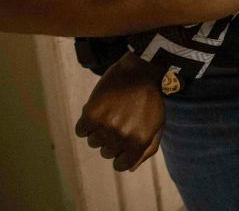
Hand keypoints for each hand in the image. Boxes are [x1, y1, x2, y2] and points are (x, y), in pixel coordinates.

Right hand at [75, 52, 164, 171]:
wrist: (140, 71)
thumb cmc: (150, 100)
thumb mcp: (157, 124)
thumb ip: (147, 149)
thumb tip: (130, 168)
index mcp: (139, 142)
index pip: (121, 165)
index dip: (120, 155)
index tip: (122, 143)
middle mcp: (121, 137)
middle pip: (106, 153)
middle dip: (112, 140)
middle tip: (120, 121)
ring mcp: (106, 126)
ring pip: (93, 142)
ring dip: (99, 131)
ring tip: (112, 113)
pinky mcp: (92, 113)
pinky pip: (81, 130)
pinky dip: (87, 123)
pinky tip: (98, 111)